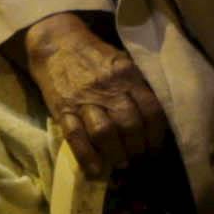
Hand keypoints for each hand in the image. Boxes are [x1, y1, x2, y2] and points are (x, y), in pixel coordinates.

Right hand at [22, 10, 169, 178]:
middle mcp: (108, 88)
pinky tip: (96, 170)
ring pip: (105, 132)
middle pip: (130, 124)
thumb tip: (154, 115)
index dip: (157, 134)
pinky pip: (75, 135)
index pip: (151, 109)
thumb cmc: (93, 56)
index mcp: (127, 75)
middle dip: (137, 148)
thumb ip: (138, 85)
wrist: (56, 43)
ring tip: (121, 163)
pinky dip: (86, 155)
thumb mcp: (122, 62)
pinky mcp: (62, 108)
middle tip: (138, 158)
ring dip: (116, 153)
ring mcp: (84, 99)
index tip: (155, 147)